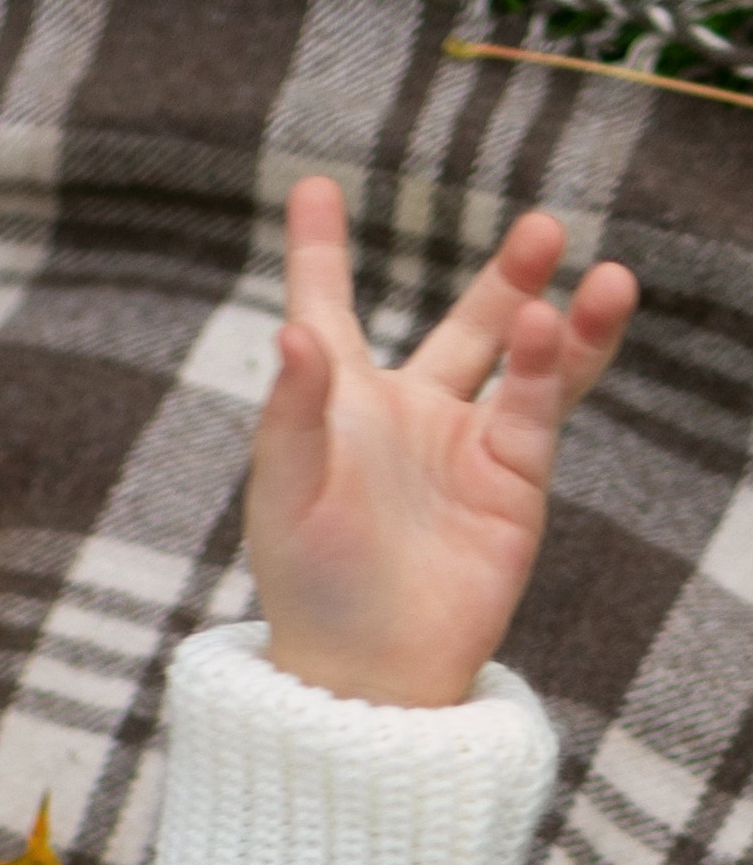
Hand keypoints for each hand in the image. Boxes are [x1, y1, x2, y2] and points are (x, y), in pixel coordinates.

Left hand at [247, 176, 635, 709]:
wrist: (369, 675)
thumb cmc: (310, 588)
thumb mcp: (285, 497)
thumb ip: (290, 414)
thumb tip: (294, 334)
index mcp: (337, 408)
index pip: (328, 309)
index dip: (320, 252)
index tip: (314, 188)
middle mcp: (408, 417)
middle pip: (465, 324)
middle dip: (505, 278)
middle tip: (542, 228)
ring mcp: (467, 447)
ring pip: (522, 359)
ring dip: (549, 310)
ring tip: (579, 265)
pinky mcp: (512, 484)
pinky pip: (540, 409)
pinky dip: (555, 367)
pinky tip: (559, 325)